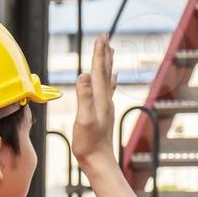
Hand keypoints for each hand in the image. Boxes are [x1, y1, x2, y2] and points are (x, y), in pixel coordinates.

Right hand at [72, 34, 118, 169]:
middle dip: (104, 53)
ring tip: (110, 50)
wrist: (98, 160)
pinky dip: (110, 79)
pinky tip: (114, 77)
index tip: (101, 36)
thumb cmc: (89, 143)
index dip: (99, 52)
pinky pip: (108, 89)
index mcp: (100, 98)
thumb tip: (83, 75)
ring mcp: (106, 105)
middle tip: (105, 36)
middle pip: (105, 71)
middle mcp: (106, 99)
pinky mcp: (104, 111)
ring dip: (107, 63)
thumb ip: (85, 97)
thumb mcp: (84, 119)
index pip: (99, 70)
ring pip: (107, 78)